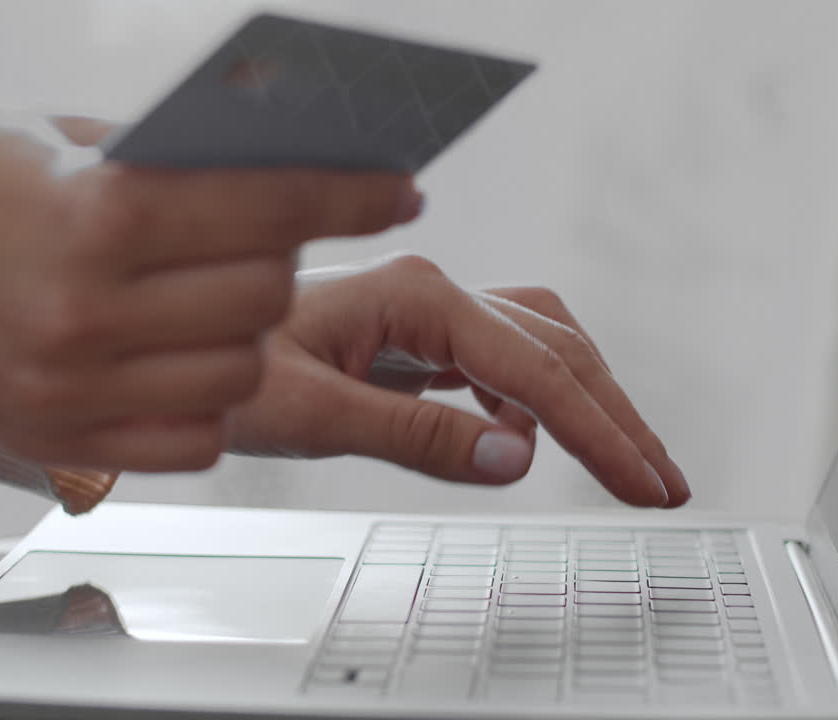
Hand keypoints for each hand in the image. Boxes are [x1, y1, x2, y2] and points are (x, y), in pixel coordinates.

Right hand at [0, 104, 421, 470]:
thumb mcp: (61, 140)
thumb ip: (177, 162)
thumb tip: (288, 167)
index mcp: (91, 219)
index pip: (268, 207)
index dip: (350, 191)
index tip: (396, 186)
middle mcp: (86, 313)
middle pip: (265, 295)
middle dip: (289, 255)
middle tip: (277, 235)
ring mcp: (74, 390)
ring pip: (240, 372)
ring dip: (249, 330)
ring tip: (216, 296)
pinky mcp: (61, 440)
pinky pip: (195, 435)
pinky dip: (207, 395)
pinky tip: (180, 355)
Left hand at [226, 255, 689, 507]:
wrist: (175, 348)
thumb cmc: (228, 373)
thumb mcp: (312, 416)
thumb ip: (416, 437)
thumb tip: (516, 458)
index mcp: (417, 300)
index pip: (533, 368)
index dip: (596, 429)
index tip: (642, 481)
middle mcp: (434, 294)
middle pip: (557, 348)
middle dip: (616, 415)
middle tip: (662, 483)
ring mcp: (431, 313)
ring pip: (541, 347)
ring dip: (590, 402)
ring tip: (627, 462)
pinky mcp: (421, 338)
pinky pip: (503, 363)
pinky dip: (539, 401)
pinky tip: (537, 438)